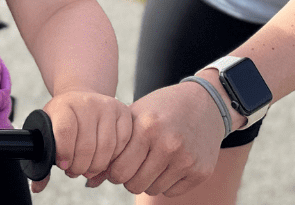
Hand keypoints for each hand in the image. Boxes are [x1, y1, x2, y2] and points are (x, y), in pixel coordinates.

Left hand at [31, 91, 131, 192]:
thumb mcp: (48, 130)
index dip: (64, 154)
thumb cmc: (64, 119)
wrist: (82, 99)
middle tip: (75, 170)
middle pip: (87, 145)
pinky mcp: (123, 112)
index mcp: (64, 105)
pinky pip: (122, 143)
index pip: (65, 132)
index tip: (63, 165)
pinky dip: (113, 157)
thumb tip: (37, 187)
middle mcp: (87, 102)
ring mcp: (107, 106)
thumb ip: (43, 158)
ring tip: (88, 167)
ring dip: (96, 166)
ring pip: (106, 147)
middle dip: (80, 166)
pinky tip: (103, 157)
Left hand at [89, 82, 225, 196]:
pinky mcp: (200, 171)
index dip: (115, 170)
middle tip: (137, 161)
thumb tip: (89, 181)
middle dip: (131, 176)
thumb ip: (113, 146)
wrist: (205, 103)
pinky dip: (168, 181)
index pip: (118, 171)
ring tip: (154, 158)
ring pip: (153, 189)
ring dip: (149, 179)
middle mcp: (168, 144)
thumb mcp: (136, 116)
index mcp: (147, 127)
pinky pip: (172, 192)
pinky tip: (172, 161)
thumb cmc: (162, 108)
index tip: (120, 161)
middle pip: (134, 185)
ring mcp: (186, 159)